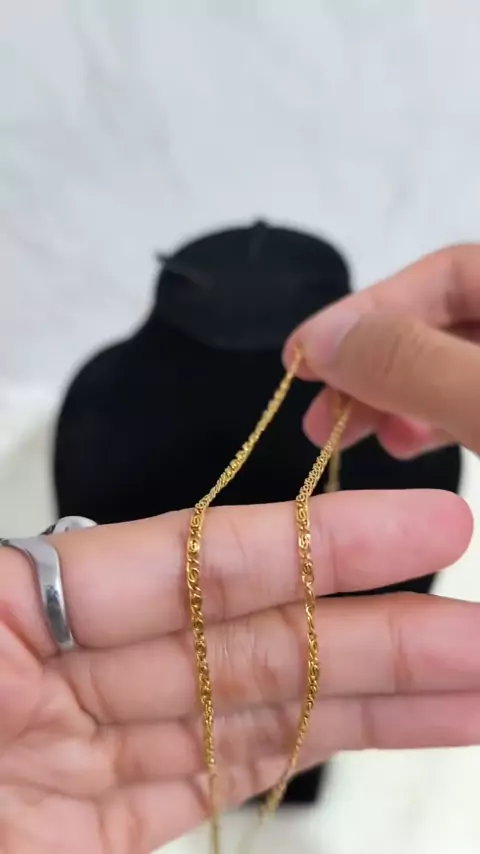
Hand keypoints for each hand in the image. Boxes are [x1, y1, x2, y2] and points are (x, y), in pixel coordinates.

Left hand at [0, 492, 476, 852]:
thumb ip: (105, 603)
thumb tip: (191, 568)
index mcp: (7, 612)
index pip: (188, 560)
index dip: (314, 544)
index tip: (425, 528)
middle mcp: (52, 678)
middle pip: (241, 641)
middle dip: (377, 635)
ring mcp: (78, 762)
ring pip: (248, 719)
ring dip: (368, 707)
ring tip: (478, 690)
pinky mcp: (94, 835)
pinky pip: (217, 784)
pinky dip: (302, 761)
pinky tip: (382, 744)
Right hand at [285, 244, 479, 456]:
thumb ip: (409, 362)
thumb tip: (321, 339)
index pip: (444, 273)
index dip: (366, 309)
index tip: (301, 358)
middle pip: (443, 324)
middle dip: (372, 366)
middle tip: (317, 416)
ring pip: (454, 371)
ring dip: (392, 399)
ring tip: (348, 435)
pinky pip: (472, 407)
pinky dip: (431, 422)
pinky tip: (402, 443)